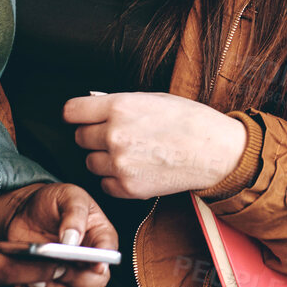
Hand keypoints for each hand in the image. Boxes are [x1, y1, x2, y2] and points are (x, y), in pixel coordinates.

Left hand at [0, 182, 117, 286]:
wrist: (26, 209)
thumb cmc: (53, 200)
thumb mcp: (68, 196)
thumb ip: (74, 215)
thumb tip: (72, 240)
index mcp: (101, 236)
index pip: (109, 253)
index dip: (104, 261)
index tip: (95, 264)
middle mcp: (89, 259)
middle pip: (95, 282)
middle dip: (77, 278)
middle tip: (59, 266)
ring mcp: (70, 271)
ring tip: (34, 278)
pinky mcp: (50, 279)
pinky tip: (23, 282)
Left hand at [66, 92, 247, 198]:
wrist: (215, 152)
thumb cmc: (190, 122)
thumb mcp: (153, 99)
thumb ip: (118, 102)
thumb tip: (93, 103)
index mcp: (120, 107)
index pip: (72, 111)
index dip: (78, 114)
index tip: (82, 118)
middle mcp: (115, 135)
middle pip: (80, 138)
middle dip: (94, 136)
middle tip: (117, 135)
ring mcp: (120, 164)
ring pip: (90, 162)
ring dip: (103, 158)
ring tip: (129, 153)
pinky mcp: (128, 188)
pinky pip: (104, 184)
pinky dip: (115, 179)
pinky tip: (135, 168)